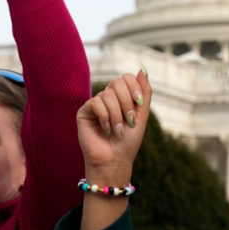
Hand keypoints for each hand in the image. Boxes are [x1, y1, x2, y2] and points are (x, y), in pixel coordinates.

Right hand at [77, 70, 150, 188]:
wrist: (115, 160)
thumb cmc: (128, 142)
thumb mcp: (141, 116)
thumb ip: (144, 93)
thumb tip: (142, 69)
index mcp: (122, 97)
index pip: (126, 78)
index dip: (134, 87)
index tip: (139, 102)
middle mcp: (108, 98)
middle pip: (117, 82)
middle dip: (127, 102)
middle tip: (129, 120)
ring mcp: (96, 104)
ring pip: (108, 94)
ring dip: (117, 114)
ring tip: (117, 130)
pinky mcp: (84, 112)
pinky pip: (96, 103)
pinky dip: (105, 117)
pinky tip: (106, 129)